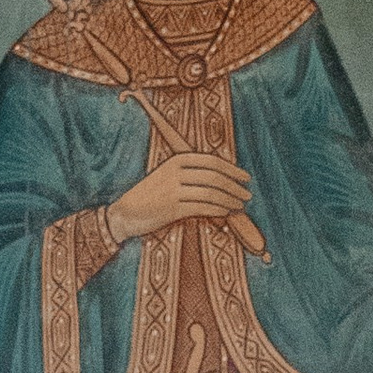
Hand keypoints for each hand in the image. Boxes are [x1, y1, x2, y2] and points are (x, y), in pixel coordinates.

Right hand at [105, 153, 265, 254]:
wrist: (125, 212)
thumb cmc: (152, 195)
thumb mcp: (170, 176)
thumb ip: (192, 174)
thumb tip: (224, 179)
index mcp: (176, 159)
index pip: (212, 161)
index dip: (232, 170)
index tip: (246, 177)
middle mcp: (175, 171)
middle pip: (215, 177)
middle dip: (235, 186)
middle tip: (247, 195)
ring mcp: (173, 189)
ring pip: (211, 193)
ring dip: (230, 200)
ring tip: (240, 206)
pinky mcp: (172, 208)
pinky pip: (202, 208)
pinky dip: (218, 210)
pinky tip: (226, 213)